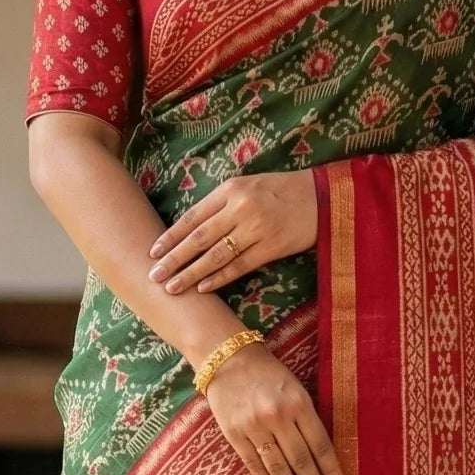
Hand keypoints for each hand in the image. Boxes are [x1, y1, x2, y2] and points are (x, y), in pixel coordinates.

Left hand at [147, 169, 317, 295]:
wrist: (322, 196)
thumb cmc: (280, 190)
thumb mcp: (247, 186)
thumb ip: (221, 203)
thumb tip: (190, 230)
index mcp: (231, 189)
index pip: (193, 217)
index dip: (171, 236)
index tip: (153, 252)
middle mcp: (241, 208)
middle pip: (199, 238)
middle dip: (174, 259)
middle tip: (153, 275)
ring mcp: (257, 228)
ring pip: (216, 256)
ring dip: (191, 273)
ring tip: (171, 287)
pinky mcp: (273, 247)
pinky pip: (240, 266)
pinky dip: (219, 278)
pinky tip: (202, 289)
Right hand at [203, 344, 343, 474]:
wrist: (227, 359)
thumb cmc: (268, 374)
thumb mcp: (295, 388)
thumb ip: (307, 418)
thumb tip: (322, 457)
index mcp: (297, 402)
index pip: (319, 444)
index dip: (330, 470)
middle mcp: (276, 416)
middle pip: (301, 460)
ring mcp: (253, 426)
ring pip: (278, 467)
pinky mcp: (234, 434)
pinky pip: (254, 465)